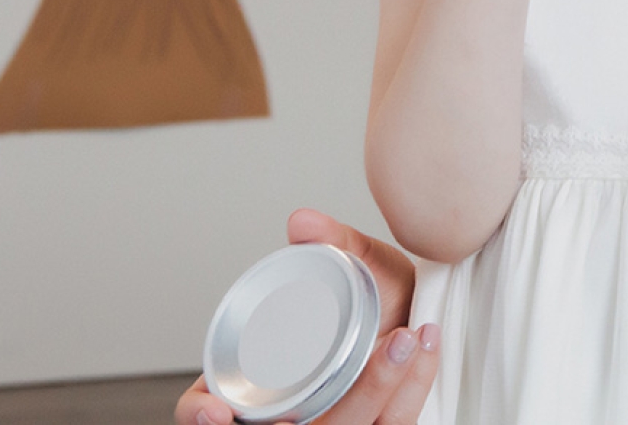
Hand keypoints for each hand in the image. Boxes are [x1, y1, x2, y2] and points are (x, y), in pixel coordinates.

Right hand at [174, 210, 433, 424]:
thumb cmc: (374, 304)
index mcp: (259, 389)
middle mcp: (293, 416)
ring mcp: (336, 424)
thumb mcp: (357, 271)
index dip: (200, 415)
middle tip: (392, 341)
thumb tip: (302, 221)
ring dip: (385, 389)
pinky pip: (394, 422)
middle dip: (350, 395)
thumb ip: (333, 244)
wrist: (418, 320)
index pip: (208, 415)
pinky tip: (428, 349)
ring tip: (413, 338)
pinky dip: (413, 387)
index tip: (214, 410)